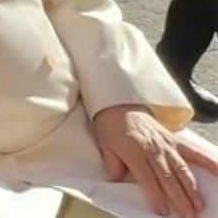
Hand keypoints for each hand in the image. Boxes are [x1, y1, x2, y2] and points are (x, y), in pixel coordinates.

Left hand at [94, 105, 217, 217]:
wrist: (119, 105)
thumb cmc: (111, 127)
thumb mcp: (104, 146)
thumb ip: (112, 164)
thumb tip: (116, 179)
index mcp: (134, 152)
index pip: (147, 179)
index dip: (156, 196)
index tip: (163, 211)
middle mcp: (153, 149)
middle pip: (168, 178)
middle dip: (179, 198)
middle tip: (188, 214)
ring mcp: (166, 145)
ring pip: (182, 169)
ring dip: (192, 188)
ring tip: (199, 204)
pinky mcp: (174, 141)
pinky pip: (193, 152)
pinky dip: (208, 162)